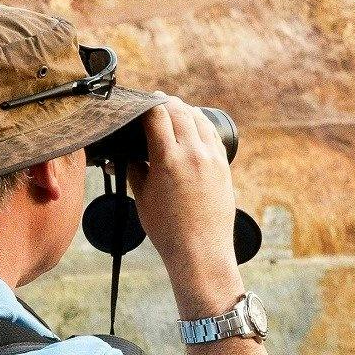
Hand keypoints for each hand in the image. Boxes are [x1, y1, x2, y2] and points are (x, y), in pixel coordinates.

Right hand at [122, 97, 243, 315]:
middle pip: (179, 111)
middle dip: (165, 103)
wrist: (201, 251)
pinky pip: (212, 135)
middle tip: (155, 103)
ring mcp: (212, 158)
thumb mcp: (142, 197)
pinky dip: (201, 125)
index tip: (139, 104)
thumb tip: (130, 154)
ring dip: (185, 110)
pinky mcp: (224, 166)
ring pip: (199, 119)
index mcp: (168, 159)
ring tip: (175, 111)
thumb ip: (136, 169)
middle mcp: (193, 153)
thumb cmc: (167, 229)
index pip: (156, 115)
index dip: (146, 104)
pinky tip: (195, 126)